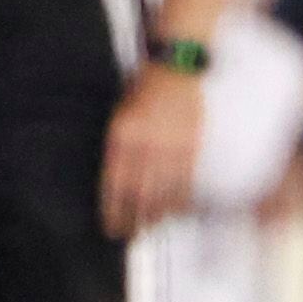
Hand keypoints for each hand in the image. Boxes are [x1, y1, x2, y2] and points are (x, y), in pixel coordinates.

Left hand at [102, 58, 205, 235]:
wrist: (176, 67)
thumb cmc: (145, 89)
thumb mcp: (120, 116)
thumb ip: (118, 148)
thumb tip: (116, 183)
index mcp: (122, 137)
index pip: (115, 185)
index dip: (113, 211)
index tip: (111, 227)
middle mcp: (146, 144)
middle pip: (139, 195)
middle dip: (134, 220)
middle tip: (130, 235)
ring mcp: (171, 146)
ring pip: (163, 192)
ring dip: (156, 215)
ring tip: (150, 227)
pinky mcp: (191, 145)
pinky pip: (185, 181)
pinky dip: (179, 200)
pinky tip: (174, 211)